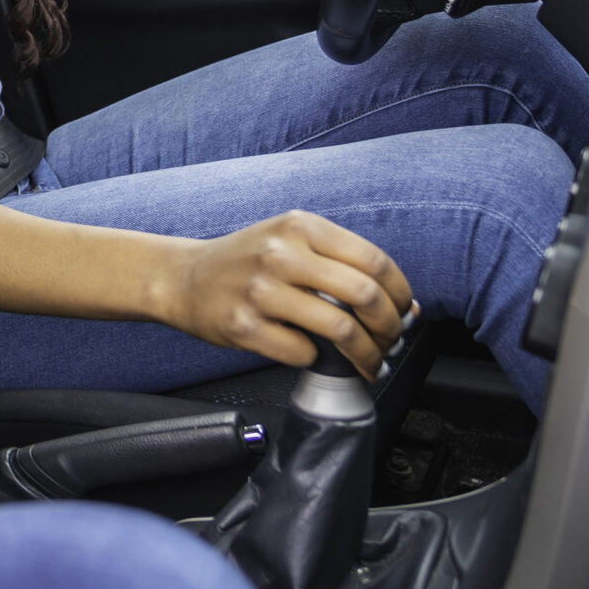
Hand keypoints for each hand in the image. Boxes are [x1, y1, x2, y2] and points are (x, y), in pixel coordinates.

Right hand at [154, 210, 416, 378]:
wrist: (184, 278)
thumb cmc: (248, 262)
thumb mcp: (291, 240)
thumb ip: (341, 263)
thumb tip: (404, 306)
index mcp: (300, 226)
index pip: (374, 261)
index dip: (400, 294)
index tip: (404, 312)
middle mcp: (280, 253)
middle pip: (364, 295)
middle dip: (390, 328)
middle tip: (392, 343)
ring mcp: (260, 291)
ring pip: (340, 329)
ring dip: (365, 354)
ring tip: (369, 362)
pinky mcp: (244, 327)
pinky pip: (303, 353)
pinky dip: (317, 359)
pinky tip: (314, 355)